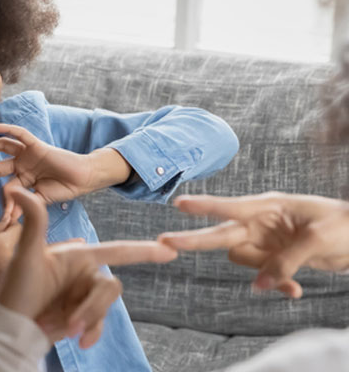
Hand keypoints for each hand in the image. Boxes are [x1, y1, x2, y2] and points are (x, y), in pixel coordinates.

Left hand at [0, 122, 132, 217]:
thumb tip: (10, 218)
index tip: (2, 218)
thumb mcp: (41, 200)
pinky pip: (21, 134)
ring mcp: (29, 154)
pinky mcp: (37, 145)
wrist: (85, 179)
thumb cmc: (65, 188)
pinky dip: (8, 129)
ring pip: (2, 147)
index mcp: (23, 179)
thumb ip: (25, 205)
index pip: (5, 188)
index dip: (3, 203)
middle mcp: (22, 165)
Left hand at [0, 185, 177, 347]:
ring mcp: (84, 295)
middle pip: (110, 287)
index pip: (117, 250)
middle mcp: (85, 273)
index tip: (170, 249)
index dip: (144, 250)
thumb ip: (33, 221)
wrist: (9, 326)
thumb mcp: (25, 254)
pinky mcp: (82, 315)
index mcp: (78, 256)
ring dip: (86, 320)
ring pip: (105, 307)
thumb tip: (18, 189)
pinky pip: (99, 323)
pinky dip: (91, 332)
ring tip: (61, 330)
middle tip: (70, 324)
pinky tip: (79, 341)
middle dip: (92, 307)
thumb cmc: (15, 289)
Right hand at [0, 217, 21, 291]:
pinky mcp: (3, 284)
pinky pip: (12, 271)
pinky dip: (6, 266)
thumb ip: (1, 224)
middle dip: (14, 238)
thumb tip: (13, 220)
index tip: (5, 225)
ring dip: (12, 252)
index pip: (21, 228)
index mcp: (4, 245)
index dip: (12, 224)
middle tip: (0, 238)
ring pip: (19, 258)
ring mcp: (7, 276)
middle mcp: (9, 262)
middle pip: (23, 244)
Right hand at [158, 192, 348, 297]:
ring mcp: (264, 240)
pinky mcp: (274, 257)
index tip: (178, 204)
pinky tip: (295, 291)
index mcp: (267, 206)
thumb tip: (259, 287)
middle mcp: (259, 223)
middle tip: (163, 243)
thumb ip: (285, 262)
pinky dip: (277, 284)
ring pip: (242, 259)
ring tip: (290, 283)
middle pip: (219, 234)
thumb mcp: (316, 239)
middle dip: (192, 240)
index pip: (228, 207)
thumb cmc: (343, 224)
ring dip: (260, 273)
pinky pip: (263, 275)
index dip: (203, 206)